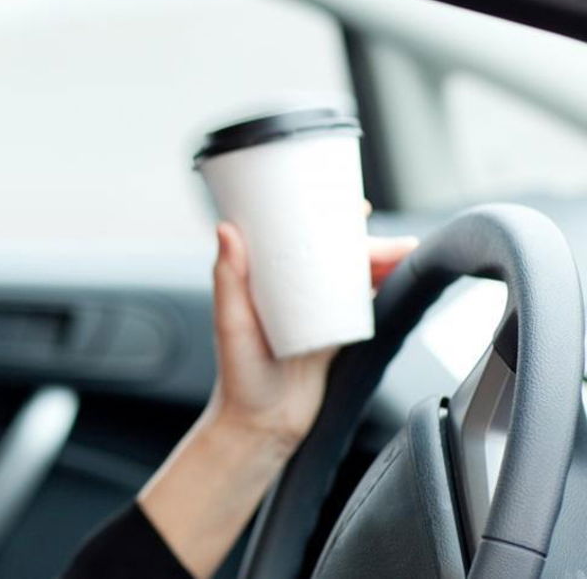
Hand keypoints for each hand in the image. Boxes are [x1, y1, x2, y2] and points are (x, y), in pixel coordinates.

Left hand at [136, 203, 419, 577]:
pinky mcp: (334, 336)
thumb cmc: (239, 377)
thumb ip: (228, 279)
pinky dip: (380, 289)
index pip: (294, 237)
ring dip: (379, 263)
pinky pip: (361, 305)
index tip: (351, 205)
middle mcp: (290, 291)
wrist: (263, 426)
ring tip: (406, 254)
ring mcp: (314, 312)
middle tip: (395, 243)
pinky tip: (397, 279)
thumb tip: (225, 228)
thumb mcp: (231, 323)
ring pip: (351, 277)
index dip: (323, 217)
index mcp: (262, 280)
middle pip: (333, 255)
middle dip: (366, 243)